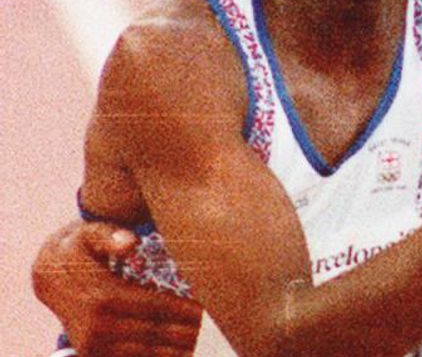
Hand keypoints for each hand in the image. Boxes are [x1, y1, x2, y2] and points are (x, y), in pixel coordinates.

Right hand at [33, 220, 201, 355]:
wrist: (49, 275)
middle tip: (215, 330)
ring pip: (146, 352)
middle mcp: (99, 326)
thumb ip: (111, 235)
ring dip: (175, 350)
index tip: (210, 312)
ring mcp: (93, 345)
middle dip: (188, 333)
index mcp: (105, 297)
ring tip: (203, 345)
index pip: (157, 309)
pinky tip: (179, 353)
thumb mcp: (91, 233)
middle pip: (155, 334)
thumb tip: (130, 243)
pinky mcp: (91, 354)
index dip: (186, 312)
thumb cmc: (80, 249)